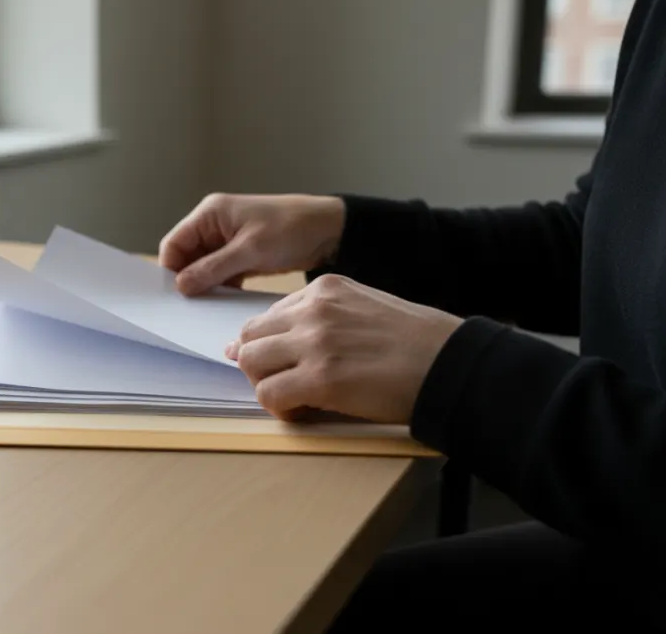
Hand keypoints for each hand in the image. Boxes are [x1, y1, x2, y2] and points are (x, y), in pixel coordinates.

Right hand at [159, 194, 345, 295]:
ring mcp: (227, 240)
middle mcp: (214, 225)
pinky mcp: (241, 254)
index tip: (176, 296)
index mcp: (210, 213)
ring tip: (211, 304)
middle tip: (192, 305)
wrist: (330, 230)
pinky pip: (221, 273)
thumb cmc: (291, 229)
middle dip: (189, 279)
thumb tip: (181, 286)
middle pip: (186, 256)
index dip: (171, 269)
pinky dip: (222, 286)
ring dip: (207, 284)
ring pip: (203, 267)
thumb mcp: (249, 250)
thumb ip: (213, 268)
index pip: (174, 243)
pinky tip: (227, 300)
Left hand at [228, 274, 462, 423]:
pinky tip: (304, 411)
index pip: (268, 316)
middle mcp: (313, 310)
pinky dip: (280, 408)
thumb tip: (285, 342)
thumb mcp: (364, 308)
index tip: (281, 363)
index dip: (269, 345)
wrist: (451, 362)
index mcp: (324, 289)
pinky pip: (270, 395)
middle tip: (281, 384)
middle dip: (257, 364)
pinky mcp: (320, 378)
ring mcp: (314, 342)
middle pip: (249, 336)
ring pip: (250, 363)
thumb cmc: (416, 342)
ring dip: (265, 385)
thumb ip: (325, 318)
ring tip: (294, 398)